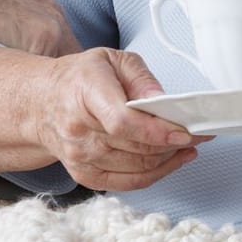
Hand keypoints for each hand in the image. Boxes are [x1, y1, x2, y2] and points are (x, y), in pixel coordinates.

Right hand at [29, 48, 207, 190]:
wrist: (41, 104)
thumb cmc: (79, 79)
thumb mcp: (111, 60)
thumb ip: (141, 77)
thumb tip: (163, 100)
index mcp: (85, 93)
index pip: (123, 122)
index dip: (158, 131)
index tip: (185, 131)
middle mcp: (78, 129)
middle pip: (136, 147)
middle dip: (175, 143)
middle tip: (200, 133)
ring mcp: (80, 156)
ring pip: (137, 167)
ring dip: (170, 159)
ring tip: (188, 146)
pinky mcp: (84, 174)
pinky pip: (128, 182)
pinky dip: (155, 174)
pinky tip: (170, 161)